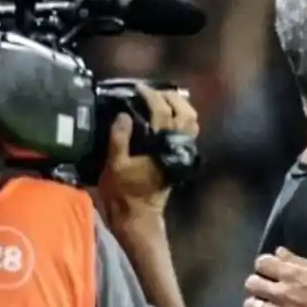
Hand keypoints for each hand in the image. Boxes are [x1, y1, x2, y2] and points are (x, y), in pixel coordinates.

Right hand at [98, 84, 199, 218]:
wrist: (138, 217)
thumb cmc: (124, 194)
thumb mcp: (115, 166)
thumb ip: (119, 139)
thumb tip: (123, 115)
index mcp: (162, 146)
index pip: (163, 111)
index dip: (151, 96)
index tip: (138, 88)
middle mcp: (177, 147)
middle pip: (186, 112)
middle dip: (171, 97)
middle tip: (153, 91)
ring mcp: (181, 153)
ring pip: (191, 122)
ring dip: (180, 107)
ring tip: (161, 99)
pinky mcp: (179, 158)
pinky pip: (187, 133)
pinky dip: (181, 119)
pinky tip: (166, 116)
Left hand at [243, 248, 306, 306]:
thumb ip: (297, 260)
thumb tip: (278, 252)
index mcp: (291, 274)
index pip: (262, 263)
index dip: (264, 264)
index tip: (269, 268)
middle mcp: (281, 293)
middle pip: (251, 284)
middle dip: (256, 282)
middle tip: (265, 286)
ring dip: (256, 304)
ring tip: (265, 305)